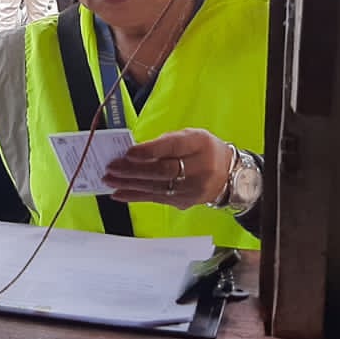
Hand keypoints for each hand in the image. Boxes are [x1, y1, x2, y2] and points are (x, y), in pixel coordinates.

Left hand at [103, 128, 233, 208]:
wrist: (230, 174)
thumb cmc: (204, 150)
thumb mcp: (191, 136)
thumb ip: (165, 142)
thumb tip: (134, 152)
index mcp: (200, 144)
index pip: (172, 148)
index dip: (149, 151)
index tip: (128, 152)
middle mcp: (199, 168)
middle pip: (162, 171)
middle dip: (133, 170)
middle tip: (112, 168)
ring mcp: (192, 189)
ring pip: (157, 188)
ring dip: (129, 185)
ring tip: (109, 180)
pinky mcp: (185, 202)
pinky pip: (156, 200)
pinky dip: (135, 197)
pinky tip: (119, 194)